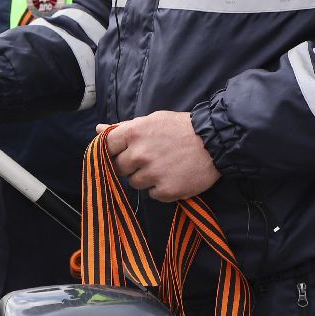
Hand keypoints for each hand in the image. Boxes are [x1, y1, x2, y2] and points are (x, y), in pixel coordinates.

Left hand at [98, 111, 220, 201]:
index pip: (106, 147)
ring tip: (164, 166)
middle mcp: (140, 154)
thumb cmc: (181, 129)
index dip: (113, 151)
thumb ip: (124, 127)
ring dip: (145, 178)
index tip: (122, 152)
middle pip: (119, 168)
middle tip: (149, 159)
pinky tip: (173, 176)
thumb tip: (99, 129)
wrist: (215, 142)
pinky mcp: (165, 190)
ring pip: (134, 183)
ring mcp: (152, 173)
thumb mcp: (152, 120)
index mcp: (134, 133)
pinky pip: (152, 194)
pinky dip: (160, 189)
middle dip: (130, 165)